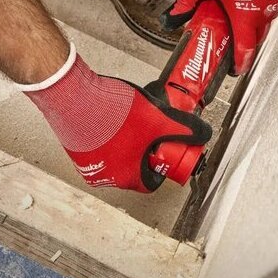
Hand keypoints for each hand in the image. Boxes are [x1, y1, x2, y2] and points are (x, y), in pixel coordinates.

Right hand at [22, 45, 210, 191]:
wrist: (74, 96)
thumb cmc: (111, 113)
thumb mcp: (160, 119)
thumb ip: (184, 129)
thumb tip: (202, 133)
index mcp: (127, 177)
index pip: (152, 181)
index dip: (162, 164)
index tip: (165, 152)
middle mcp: (105, 177)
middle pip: (134, 168)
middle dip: (146, 150)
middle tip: (152, 132)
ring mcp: (88, 164)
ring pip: (117, 156)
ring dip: (128, 142)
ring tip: (134, 121)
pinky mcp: (76, 149)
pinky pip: (99, 147)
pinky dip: (109, 136)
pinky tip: (114, 118)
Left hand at [162, 0, 277, 74]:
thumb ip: (187, 2)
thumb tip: (173, 16)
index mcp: (245, 13)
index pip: (245, 48)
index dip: (240, 61)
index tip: (236, 67)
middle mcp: (266, 7)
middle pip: (258, 34)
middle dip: (246, 38)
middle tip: (233, 35)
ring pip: (267, 15)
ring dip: (255, 16)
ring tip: (238, 7)